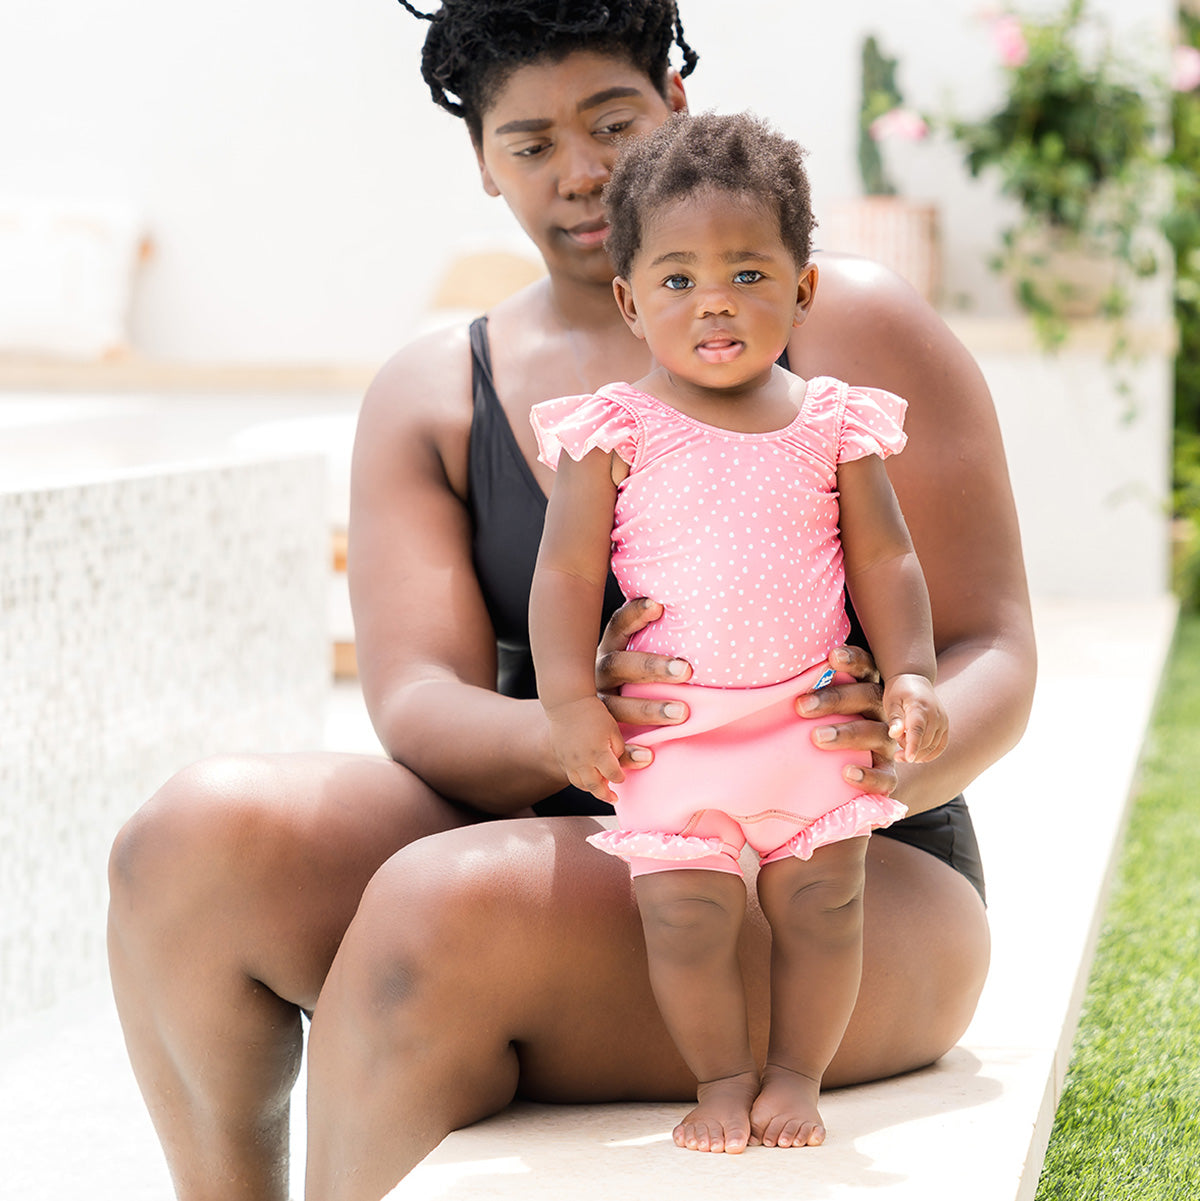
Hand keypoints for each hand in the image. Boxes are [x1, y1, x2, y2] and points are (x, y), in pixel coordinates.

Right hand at [546, 697, 627, 804]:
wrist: (567, 703)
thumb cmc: (594, 713)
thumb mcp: (614, 729)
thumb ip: (621, 749)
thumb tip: (622, 765)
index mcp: (599, 754)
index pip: (613, 775)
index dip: (620, 778)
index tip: (622, 776)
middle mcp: (583, 761)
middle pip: (595, 786)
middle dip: (606, 794)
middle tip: (614, 799)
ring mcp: (570, 761)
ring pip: (581, 784)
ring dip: (592, 789)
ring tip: (600, 790)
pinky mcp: (561, 757)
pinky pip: (571, 776)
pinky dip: (580, 781)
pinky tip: (587, 779)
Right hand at [595, 598, 691, 766]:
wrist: (580, 721)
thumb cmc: (627, 678)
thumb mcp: (631, 653)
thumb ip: (654, 634)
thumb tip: (698, 601)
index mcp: (609, 650)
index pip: (619, 626)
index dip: (635, 615)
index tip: (659, 606)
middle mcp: (598, 675)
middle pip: (619, 666)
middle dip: (652, 667)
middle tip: (686, 670)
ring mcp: (595, 707)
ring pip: (617, 707)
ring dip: (649, 710)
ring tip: (682, 713)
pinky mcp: (597, 736)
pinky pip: (610, 746)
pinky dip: (628, 752)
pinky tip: (650, 755)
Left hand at [794, 645, 897, 795]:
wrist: (835, 770)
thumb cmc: (818, 725)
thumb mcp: (811, 707)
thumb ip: (803, 691)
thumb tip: (767, 674)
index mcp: (863, 688)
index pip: (865, 667)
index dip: (853, 660)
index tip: (832, 656)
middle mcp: (879, 712)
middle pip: (868, 697)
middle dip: (836, 699)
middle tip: (802, 706)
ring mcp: (885, 742)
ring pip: (876, 733)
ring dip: (847, 734)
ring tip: (817, 737)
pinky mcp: (887, 773)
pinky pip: (886, 777)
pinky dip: (870, 776)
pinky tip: (847, 773)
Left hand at [882, 674, 948, 763]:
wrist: (915, 681)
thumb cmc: (899, 692)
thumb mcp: (891, 702)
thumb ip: (895, 718)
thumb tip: (894, 734)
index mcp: (919, 706)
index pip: (918, 729)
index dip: (913, 745)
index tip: (908, 758)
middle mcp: (935, 714)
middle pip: (925, 741)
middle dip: (910, 751)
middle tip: (896, 753)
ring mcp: (942, 720)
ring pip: (933, 746)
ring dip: (918, 754)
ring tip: (903, 750)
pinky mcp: (945, 726)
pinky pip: (941, 745)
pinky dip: (930, 754)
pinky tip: (918, 757)